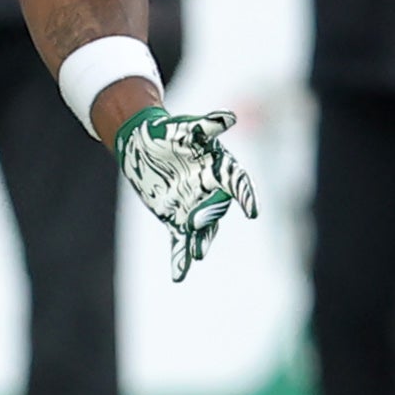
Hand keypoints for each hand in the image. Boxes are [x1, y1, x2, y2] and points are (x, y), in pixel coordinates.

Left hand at [116, 104, 257, 281]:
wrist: (142, 144)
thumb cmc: (167, 132)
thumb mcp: (184, 128)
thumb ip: (206, 127)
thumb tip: (229, 118)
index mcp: (218, 168)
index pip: (236, 182)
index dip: (244, 196)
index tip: (251, 210)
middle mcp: (210, 191)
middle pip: (216, 209)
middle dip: (210, 218)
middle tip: (196, 223)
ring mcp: (193, 207)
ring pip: (202, 229)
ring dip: (199, 242)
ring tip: (197, 254)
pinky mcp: (175, 220)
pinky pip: (180, 241)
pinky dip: (180, 258)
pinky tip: (179, 275)